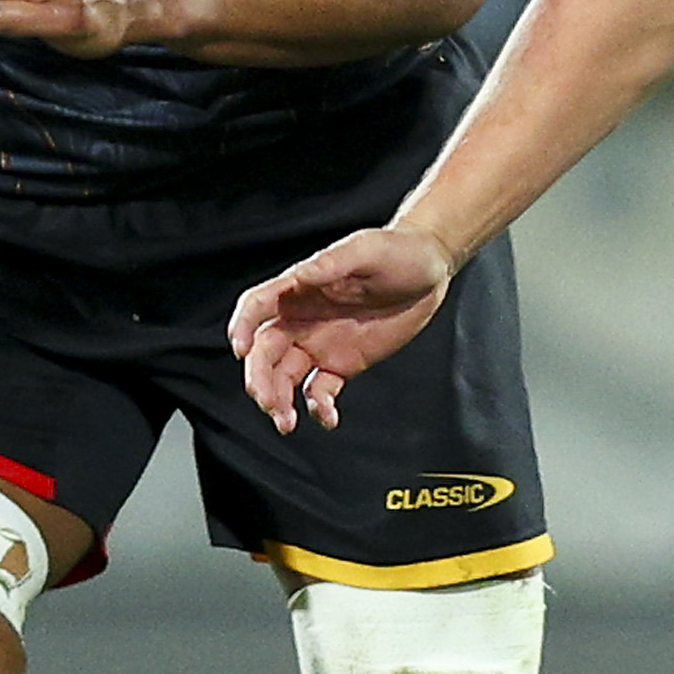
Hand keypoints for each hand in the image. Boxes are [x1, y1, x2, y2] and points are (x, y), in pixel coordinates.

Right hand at [230, 223, 461, 430]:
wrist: (431, 269)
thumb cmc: (396, 250)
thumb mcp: (365, 250)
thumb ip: (332, 263)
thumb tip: (300, 275)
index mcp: (299, 288)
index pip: (257, 307)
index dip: (244, 326)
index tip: (242, 348)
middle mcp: (301, 319)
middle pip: (265, 352)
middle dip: (260, 378)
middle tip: (268, 402)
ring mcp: (319, 343)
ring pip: (285, 376)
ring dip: (280, 400)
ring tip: (286, 422)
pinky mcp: (342, 364)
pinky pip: (320, 390)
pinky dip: (318, 407)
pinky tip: (327, 418)